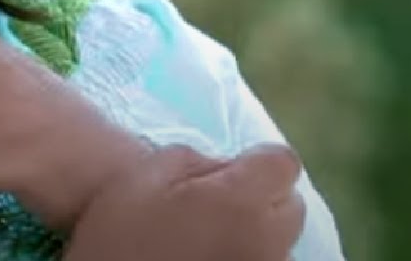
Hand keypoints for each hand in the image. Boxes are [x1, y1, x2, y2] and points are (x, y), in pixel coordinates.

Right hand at [62, 143, 306, 260]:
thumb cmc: (119, 236)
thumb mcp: (143, 177)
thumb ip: (194, 160)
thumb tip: (224, 168)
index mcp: (241, 201)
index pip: (283, 163)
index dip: (258, 162)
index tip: (229, 173)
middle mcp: (266, 241)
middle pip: (291, 206)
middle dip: (263, 199)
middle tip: (217, 208)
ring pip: (280, 243)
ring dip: (256, 236)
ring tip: (210, 242)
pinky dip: (246, 258)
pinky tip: (210, 259)